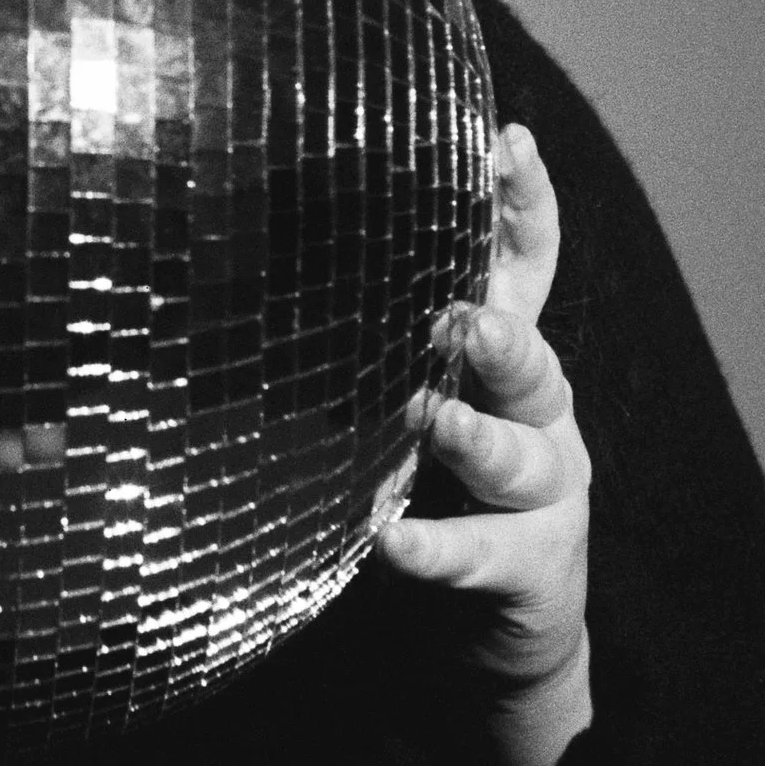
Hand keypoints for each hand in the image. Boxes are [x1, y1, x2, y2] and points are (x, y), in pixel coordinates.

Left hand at [374, 122, 593, 765]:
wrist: (502, 625)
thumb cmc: (437, 482)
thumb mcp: (403, 394)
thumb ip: (356, 335)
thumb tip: (216, 253)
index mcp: (508, 354)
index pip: (527, 266)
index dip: (523, 202)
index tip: (506, 140)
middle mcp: (542, 413)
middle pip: (535, 361)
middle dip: (502, 336)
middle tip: (458, 318)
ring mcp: (548, 492)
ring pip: (521, 456)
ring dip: (473, 435)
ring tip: (428, 419)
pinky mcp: (531, 567)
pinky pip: (481, 554)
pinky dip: (435, 548)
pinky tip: (393, 542)